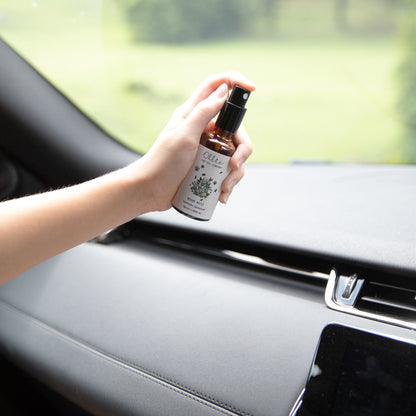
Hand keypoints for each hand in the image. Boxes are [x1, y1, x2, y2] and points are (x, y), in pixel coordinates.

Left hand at [126, 72, 255, 211]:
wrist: (150, 191)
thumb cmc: (162, 163)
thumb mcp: (183, 136)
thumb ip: (203, 112)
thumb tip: (224, 90)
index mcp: (193, 113)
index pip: (216, 86)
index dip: (235, 82)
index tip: (252, 88)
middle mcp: (203, 128)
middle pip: (236, 129)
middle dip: (241, 150)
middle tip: (233, 165)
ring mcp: (207, 147)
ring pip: (235, 152)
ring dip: (235, 172)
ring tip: (223, 188)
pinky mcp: (209, 165)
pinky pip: (228, 170)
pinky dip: (229, 182)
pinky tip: (221, 195)